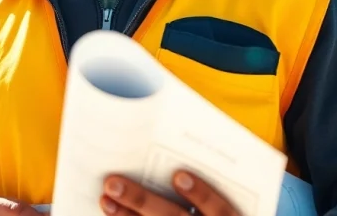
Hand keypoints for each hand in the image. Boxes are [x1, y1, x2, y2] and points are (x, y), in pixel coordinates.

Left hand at [100, 170, 238, 215]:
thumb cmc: (221, 198)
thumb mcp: (230, 187)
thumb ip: (212, 169)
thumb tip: (186, 128)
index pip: (220, 210)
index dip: (202, 194)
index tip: (179, 176)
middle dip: (142, 201)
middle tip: (113, 182)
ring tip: (106, 198)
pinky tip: (110, 209)